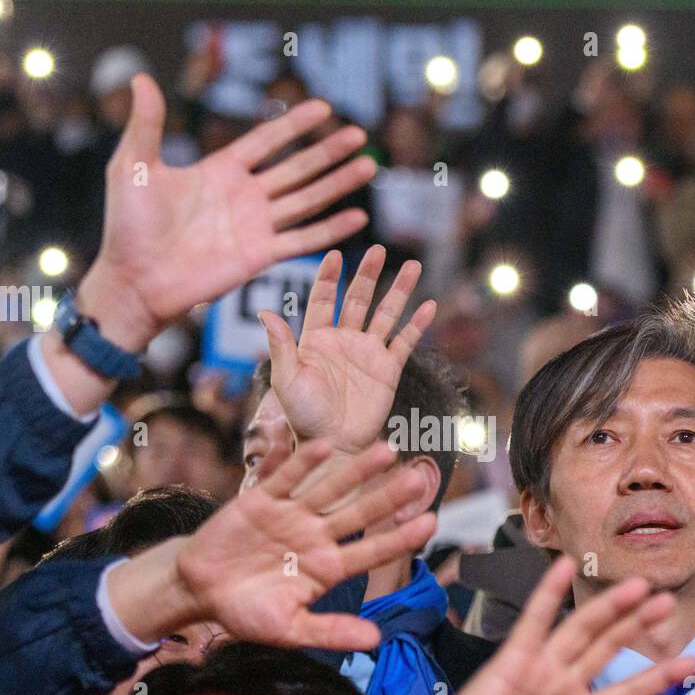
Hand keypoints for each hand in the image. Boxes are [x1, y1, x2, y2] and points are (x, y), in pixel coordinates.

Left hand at [78, 75, 376, 349]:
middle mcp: (244, 197)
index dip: (294, 124)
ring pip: (307, 199)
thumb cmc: (127, 226)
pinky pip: (302, 240)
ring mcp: (255, 227)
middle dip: (328, 151)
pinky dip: (330, 229)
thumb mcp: (134, 166)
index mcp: (220, 171)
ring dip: (338, 184)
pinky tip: (357, 216)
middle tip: (359, 134)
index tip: (323, 107)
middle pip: (297, 168)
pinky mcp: (260, 256)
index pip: (266, 141)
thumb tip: (140, 77)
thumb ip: (147, 124)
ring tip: (369, 166)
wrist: (133, 279)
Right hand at [171, 439, 436, 651]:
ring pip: (330, 489)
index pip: (371, 552)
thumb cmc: (246, 613)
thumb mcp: (289, 629)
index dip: (399, 538)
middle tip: (419, 478)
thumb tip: (375, 639)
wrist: (200, 591)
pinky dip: (302, 462)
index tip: (430, 524)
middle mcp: (315, 537)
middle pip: (358, 514)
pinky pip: (285, 478)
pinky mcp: (261, 500)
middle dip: (388, 497)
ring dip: (357, 470)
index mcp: (327, 568)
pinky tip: (325, 445)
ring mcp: (291, 516)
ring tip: (387, 450)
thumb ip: (330, 632)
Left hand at [261, 245, 435, 451]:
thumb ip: (281, 345)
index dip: (328, 277)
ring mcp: (368, 353)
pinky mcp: (388, 369)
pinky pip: (405, 341)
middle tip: (377, 249)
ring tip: (412, 265)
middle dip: (368, 274)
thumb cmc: (303, 416)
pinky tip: (428, 305)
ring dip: (399, 290)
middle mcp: (344, 340)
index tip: (335, 255)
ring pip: (386, 313)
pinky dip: (417, 324)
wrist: (333, 444)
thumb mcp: (287, 379)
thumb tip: (265, 311)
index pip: (323, 299)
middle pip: (358, 299)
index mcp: (316, 339)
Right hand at [382, 556, 694, 694]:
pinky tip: (566, 566)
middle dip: (639, 625)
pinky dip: (549, 593)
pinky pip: (536, 621)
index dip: (660, 676)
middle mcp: (563, 688)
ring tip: (641, 585)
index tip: (694, 662)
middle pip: (610, 649)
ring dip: (610, 607)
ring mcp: (540, 670)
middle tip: (670, 601)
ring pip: (583, 630)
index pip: (628, 691)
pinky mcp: (514, 658)